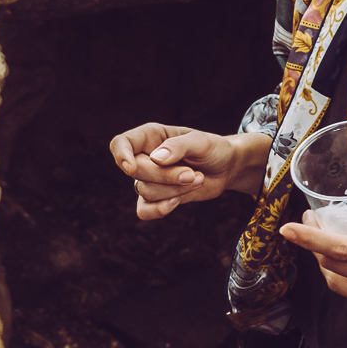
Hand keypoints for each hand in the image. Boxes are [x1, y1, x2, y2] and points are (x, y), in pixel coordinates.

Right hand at [109, 123, 251, 220]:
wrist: (225, 168)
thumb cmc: (212, 149)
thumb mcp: (200, 142)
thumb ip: (178, 146)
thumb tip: (156, 159)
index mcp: (150, 137)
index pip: (120, 144)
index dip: (121, 155)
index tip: (132, 167)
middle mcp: (144, 157)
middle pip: (136, 171)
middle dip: (166, 176)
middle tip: (192, 173)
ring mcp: (148, 179)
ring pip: (145, 191)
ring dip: (174, 189)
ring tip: (196, 179)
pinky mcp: (157, 198)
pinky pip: (144, 210)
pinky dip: (159, 209)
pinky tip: (177, 202)